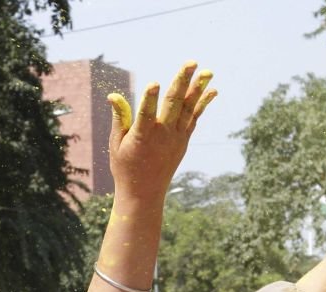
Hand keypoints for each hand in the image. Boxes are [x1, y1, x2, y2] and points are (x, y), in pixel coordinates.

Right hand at [107, 61, 216, 202]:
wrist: (144, 193)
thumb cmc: (125, 167)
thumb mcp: (116, 144)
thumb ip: (119, 119)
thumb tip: (113, 95)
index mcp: (141, 137)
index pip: (145, 114)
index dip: (149, 98)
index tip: (153, 84)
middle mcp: (162, 136)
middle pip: (173, 104)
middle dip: (182, 82)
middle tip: (191, 63)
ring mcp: (176, 138)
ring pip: (188, 109)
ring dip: (198, 89)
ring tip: (207, 71)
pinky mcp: (183, 141)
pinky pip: (194, 118)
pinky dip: (203, 104)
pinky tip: (212, 90)